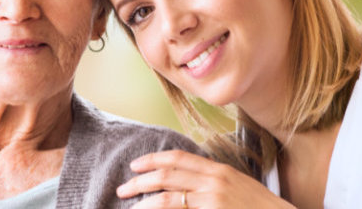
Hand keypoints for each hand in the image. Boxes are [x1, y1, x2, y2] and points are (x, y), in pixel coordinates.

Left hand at [118, 150, 294, 208]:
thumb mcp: (238, 188)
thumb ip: (215, 182)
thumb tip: (190, 185)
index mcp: (219, 170)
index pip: (179, 157)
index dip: (154, 159)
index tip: (137, 165)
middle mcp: (214, 180)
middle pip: (168, 174)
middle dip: (141, 180)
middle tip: (124, 188)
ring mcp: (213, 198)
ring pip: (168, 196)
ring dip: (144, 200)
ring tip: (130, 205)